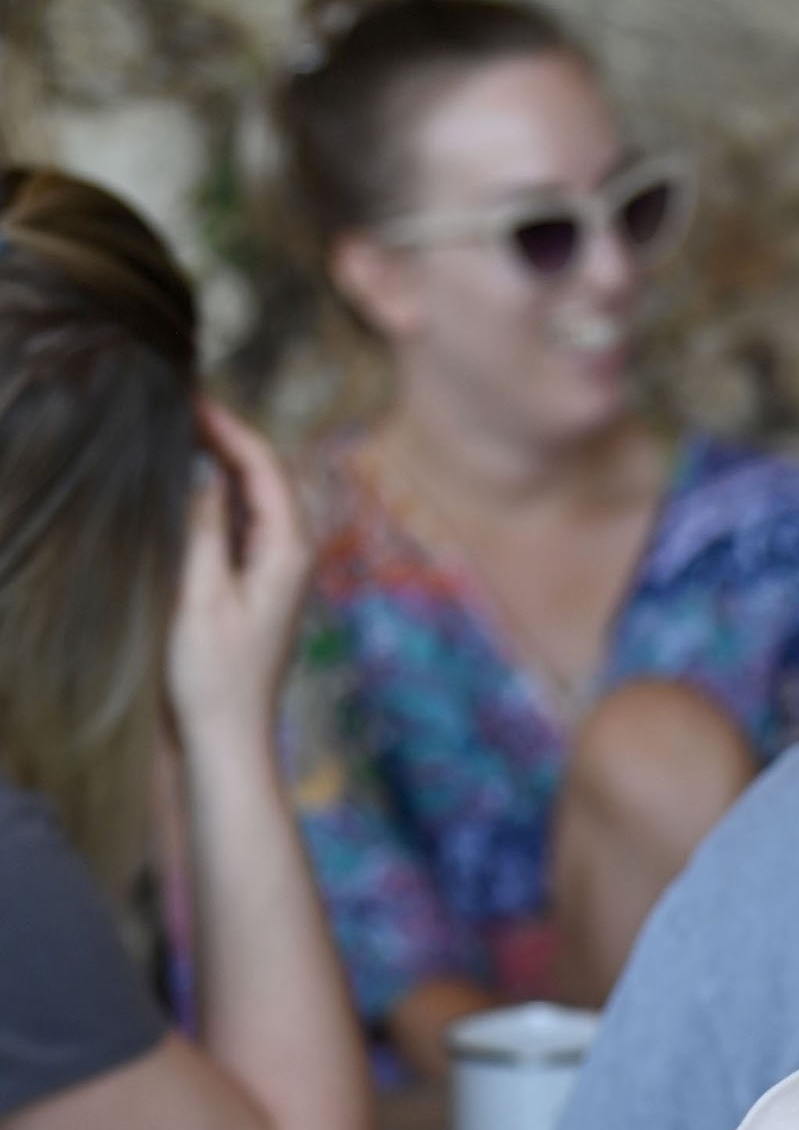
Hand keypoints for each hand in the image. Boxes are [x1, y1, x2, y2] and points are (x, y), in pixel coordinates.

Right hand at [165, 400, 311, 751]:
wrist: (225, 737)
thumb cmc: (211, 676)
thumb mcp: (200, 595)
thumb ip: (204, 528)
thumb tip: (202, 468)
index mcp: (288, 551)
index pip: (265, 467)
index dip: (229, 426)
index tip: (189, 392)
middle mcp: (292, 555)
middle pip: (263, 476)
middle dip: (225, 435)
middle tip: (176, 398)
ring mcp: (276, 570)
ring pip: (251, 498)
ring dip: (219, 463)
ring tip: (175, 426)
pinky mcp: (256, 585)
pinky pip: (240, 524)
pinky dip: (215, 497)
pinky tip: (183, 484)